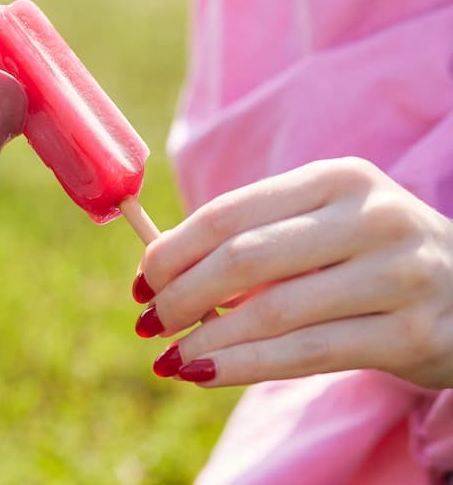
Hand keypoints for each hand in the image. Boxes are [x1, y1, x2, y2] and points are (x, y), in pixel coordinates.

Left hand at [134, 157, 452, 388]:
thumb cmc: (373, 257)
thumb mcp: (325, 226)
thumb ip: (255, 237)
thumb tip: (159, 267)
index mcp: (337, 178)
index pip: (230, 213)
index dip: (174, 250)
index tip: (141, 281)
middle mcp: (371, 218)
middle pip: (245, 258)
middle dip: (182, 295)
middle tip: (149, 322)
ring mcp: (397, 275)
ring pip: (272, 312)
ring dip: (207, 340)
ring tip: (170, 358)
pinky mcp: (411, 333)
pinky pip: (307, 355)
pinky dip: (244, 366)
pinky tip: (206, 374)